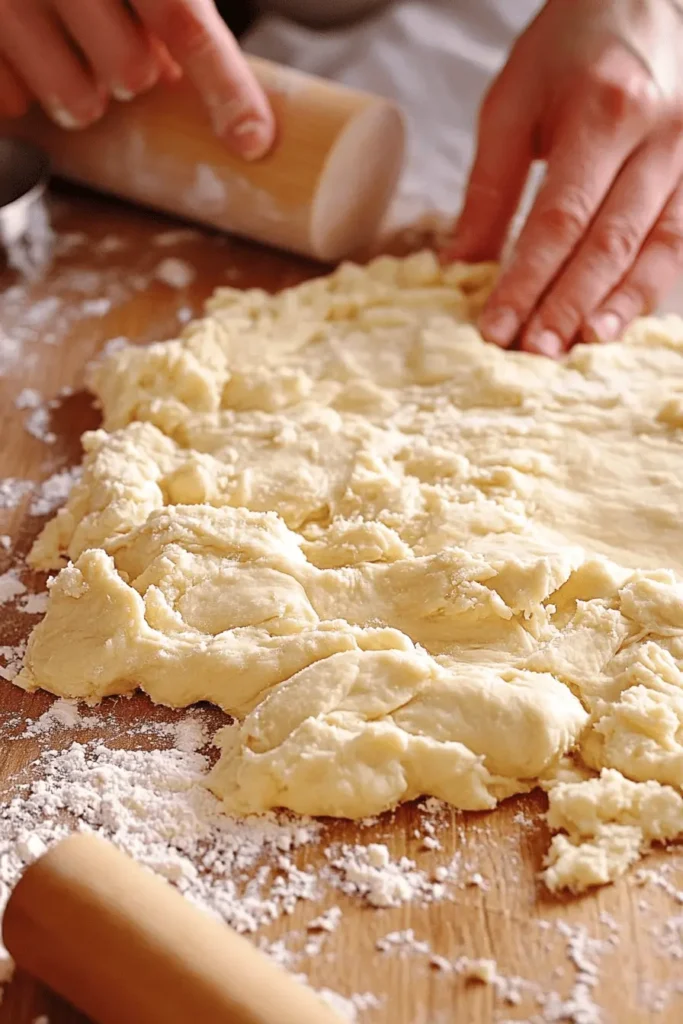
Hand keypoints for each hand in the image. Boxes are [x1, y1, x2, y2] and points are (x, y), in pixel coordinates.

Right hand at [0, 0, 273, 159]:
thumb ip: (169, 1)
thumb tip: (185, 77)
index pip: (185, 22)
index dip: (225, 87)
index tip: (251, 138)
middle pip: (129, 73)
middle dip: (129, 70)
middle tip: (110, 38)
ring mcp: (7, 0)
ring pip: (76, 102)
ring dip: (81, 91)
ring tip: (65, 45)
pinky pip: (14, 102)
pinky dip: (26, 89)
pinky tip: (21, 44)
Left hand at [443, 0, 682, 355]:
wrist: (639, 3)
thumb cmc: (567, 54)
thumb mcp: (511, 105)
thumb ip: (490, 188)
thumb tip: (460, 266)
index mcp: (605, 113)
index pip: (559, 219)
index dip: (526, 281)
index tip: (495, 328)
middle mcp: (659, 138)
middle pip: (609, 243)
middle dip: (568, 305)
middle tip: (534, 353)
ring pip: (656, 252)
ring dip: (616, 308)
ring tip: (581, 351)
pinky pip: (678, 247)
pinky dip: (647, 290)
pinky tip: (617, 324)